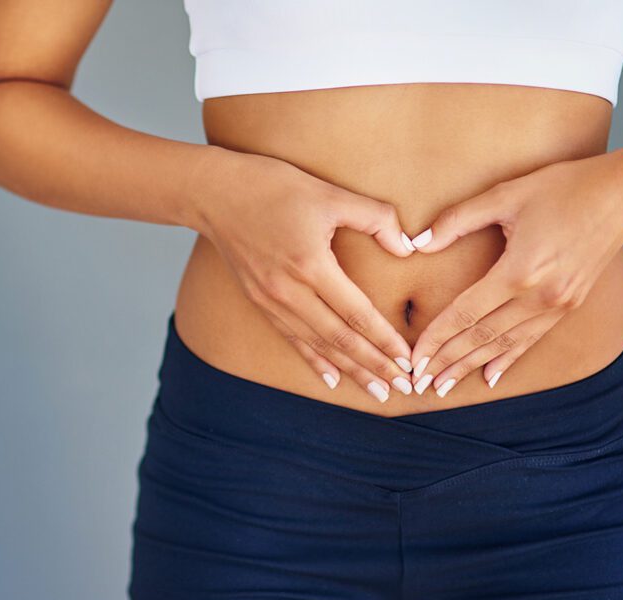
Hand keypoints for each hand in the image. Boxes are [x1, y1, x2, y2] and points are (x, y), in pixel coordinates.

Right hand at [189, 146, 416, 401]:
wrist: (214, 193)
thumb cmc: (273, 186)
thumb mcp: (330, 193)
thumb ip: (375, 218)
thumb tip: (406, 246)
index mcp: (310, 265)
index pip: (356, 313)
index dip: (384, 339)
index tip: (408, 359)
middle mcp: (289, 291)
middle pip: (340, 339)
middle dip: (374, 365)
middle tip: (404, 387)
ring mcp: (271, 300)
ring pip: (318, 345)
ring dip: (350, 370)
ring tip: (377, 390)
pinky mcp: (259, 302)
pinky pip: (292, 338)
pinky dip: (315, 360)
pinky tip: (333, 378)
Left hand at [408, 149, 622, 396]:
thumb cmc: (565, 188)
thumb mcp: (505, 194)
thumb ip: (457, 220)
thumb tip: (417, 242)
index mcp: (519, 271)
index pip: (465, 314)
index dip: (436, 338)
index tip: (414, 357)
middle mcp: (539, 296)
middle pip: (482, 337)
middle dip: (448, 361)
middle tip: (420, 382)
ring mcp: (557, 305)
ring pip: (505, 344)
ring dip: (471, 365)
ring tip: (445, 384)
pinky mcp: (569, 306)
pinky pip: (531, 339)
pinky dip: (508, 359)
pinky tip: (490, 376)